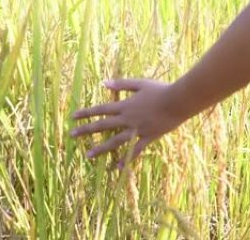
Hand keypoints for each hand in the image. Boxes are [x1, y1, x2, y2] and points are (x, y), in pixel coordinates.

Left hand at [70, 79, 190, 167]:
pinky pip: (136, 150)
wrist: (178, 101)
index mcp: (125, 105)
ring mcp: (138, 130)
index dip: (86, 113)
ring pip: (115, 141)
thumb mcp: (139, 83)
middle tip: (72, 135)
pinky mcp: (148, 138)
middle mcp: (128, 119)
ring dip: (101, 148)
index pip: (101, 109)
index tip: (73, 117)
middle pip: (103, 125)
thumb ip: (121, 84)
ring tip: (88, 155)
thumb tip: (103, 83)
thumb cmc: (160, 90)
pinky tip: (118, 166)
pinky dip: (127, 158)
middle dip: (86, 130)